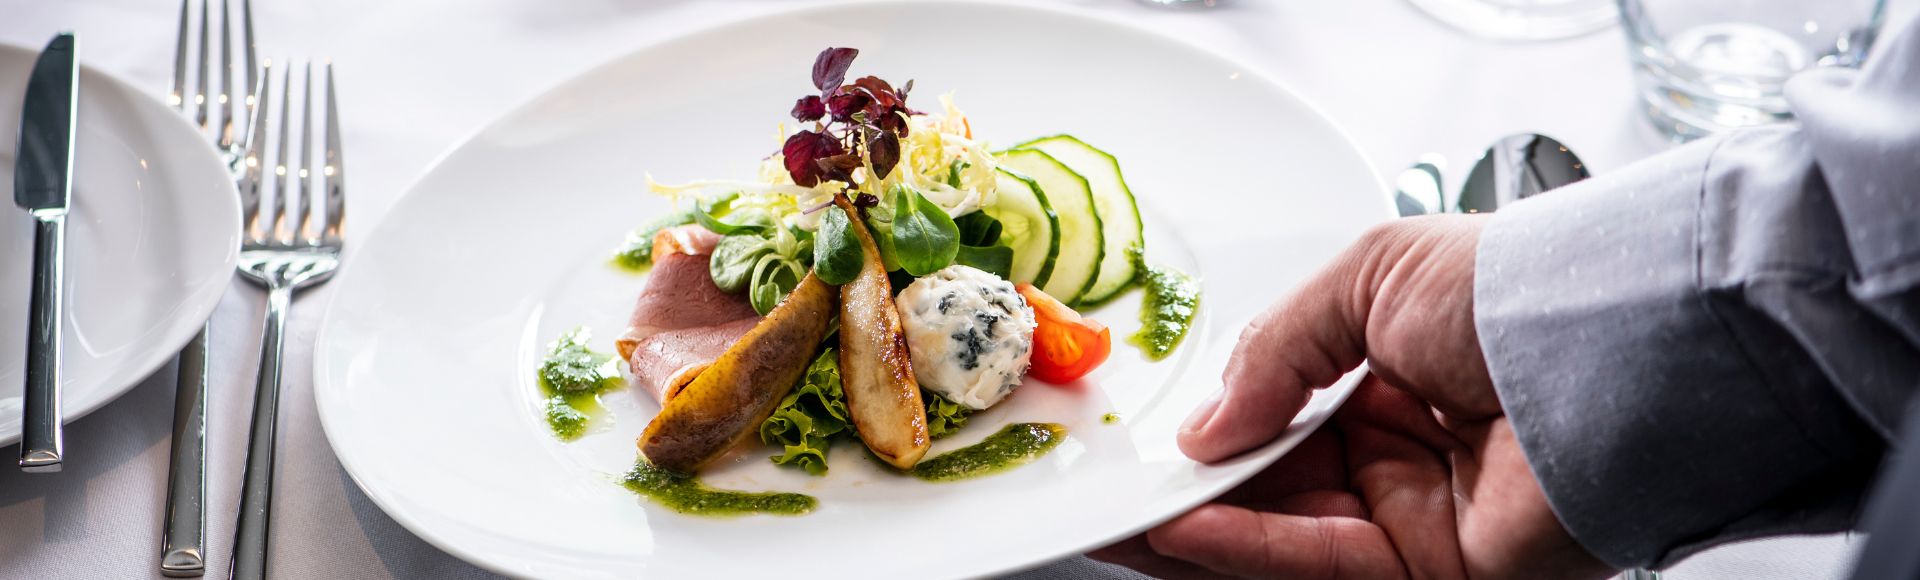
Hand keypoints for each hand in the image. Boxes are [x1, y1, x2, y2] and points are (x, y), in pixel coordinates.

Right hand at [1093, 216, 1610, 578]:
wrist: (1611, 342)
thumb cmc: (1516, 289)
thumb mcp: (1366, 278)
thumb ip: (1274, 349)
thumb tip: (1209, 425)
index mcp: (1388, 371)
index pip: (1277, 414)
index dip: (1209, 429)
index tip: (1144, 435)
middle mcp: (1401, 448)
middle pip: (1270, 485)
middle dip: (1186, 491)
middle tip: (1108, 490)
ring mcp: (1416, 514)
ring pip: (1282, 533)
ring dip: (1199, 527)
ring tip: (1124, 514)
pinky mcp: (1434, 569)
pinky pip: (1321, 563)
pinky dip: (1246, 549)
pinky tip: (1185, 528)